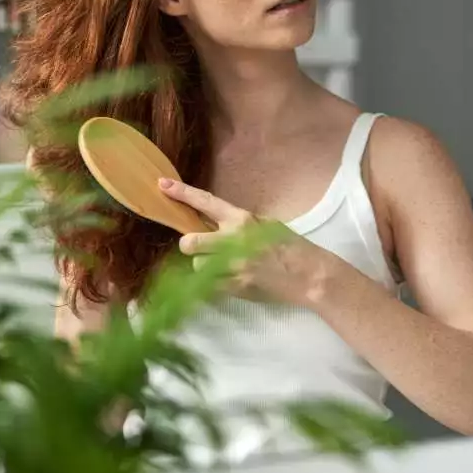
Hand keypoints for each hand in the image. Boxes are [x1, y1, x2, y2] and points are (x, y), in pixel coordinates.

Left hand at [158, 177, 332, 307]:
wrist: (310, 275)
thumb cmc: (290, 247)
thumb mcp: (266, 224)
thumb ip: (239, 224)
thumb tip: (213, 226)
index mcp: (242, 219)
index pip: (206, 202)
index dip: (182, 193)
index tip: (162, 185)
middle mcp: (235, 240)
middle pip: (190, 242)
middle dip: (190, 246)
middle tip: (199, 249)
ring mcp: (234, 265)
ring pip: (197, 266)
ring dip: (204, 268)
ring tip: (223, 269)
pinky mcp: (237, 287)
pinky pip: (208, 287)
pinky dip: (211, 286)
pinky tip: (226, 282)